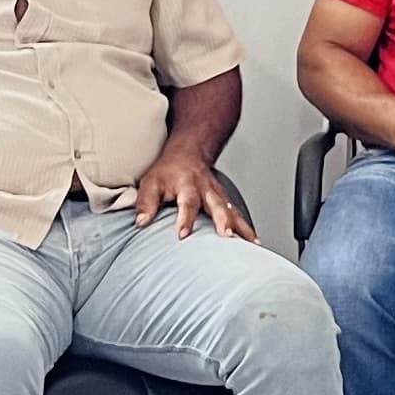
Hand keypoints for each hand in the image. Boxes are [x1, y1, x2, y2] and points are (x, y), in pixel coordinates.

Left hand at [135, 150, 254, 241]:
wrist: (189, 152)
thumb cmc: (169, 171)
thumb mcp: (151, 182)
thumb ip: (146, 202)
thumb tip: (141, 222)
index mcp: (187, 185)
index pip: (187, 202)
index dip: (185, 219)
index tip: (183, 235)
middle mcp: (206, 190)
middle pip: (217, 205)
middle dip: (223, 221)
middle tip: (226, 236)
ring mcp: (218, 195)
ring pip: (232, 210)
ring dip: (241, 226)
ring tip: (250, 243)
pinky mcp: (225, 201)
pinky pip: (237, 214)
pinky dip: (246, 227)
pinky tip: (253, 241)